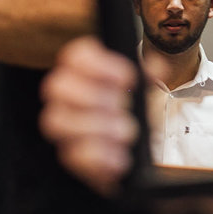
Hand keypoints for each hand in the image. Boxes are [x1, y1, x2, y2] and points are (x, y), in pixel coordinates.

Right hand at [39, 37, 140, 196]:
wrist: (144, 148)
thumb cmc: (138, 111)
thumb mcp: (148, 90)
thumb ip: (148, 76)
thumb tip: (156, 67)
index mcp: (84, 71)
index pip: (75, 56)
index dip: (97, 64)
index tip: (127, 78)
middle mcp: (67, 97)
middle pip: (57, 86)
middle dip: (93, 95)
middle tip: (122, 105)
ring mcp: (65, 128)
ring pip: (56, 121)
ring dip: (95, 125)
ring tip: (127, 130)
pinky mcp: (71, 157)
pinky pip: (73, 155)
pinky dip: (99, 154)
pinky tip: (121, 154)